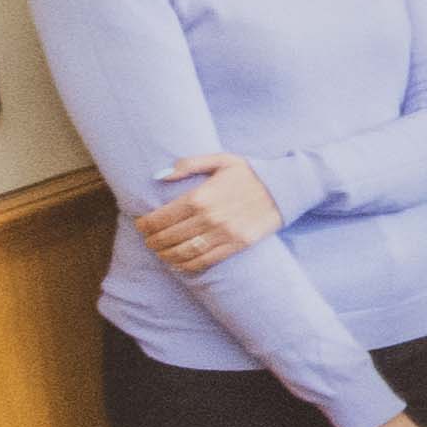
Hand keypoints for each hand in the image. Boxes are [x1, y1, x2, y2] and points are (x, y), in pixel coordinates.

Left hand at [135, 151, 282, 270]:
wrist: (286, 188)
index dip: (145, 224)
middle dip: (152, 241)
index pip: (160, 218)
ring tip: (160, 253)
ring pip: (183, 252)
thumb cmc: (251, 172)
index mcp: (200, 197)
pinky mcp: (237, 245)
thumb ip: (188, 164)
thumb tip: (159, 176)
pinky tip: (178, 264)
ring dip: (166, 255)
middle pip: (168, 237)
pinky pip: (205, 261)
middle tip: (148, 240)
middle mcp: (209, 218)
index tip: (140, 225)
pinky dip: (186, 265)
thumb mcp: (221, 160)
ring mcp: (224, 234)